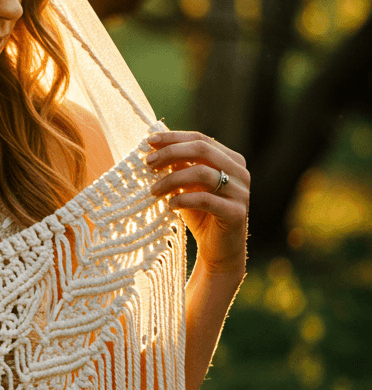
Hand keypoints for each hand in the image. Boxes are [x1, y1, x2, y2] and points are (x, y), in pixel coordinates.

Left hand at [146, 129, 248, 276]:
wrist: (219, 251)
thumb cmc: (201, 215)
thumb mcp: (187, 186)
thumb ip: (178, 166)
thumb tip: (155, 147)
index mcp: (230, 159)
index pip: (200, 139)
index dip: (173, 138)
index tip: (148, 141)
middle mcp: (239, 172)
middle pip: (202, 150)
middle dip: (171, 153)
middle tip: (148, 163)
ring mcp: (240, 192)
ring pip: (202, 173)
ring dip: (172, 179)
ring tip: (153, 190)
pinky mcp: (236, 213)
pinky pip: (206, 199)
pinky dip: (183, 199)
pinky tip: (170, 204)